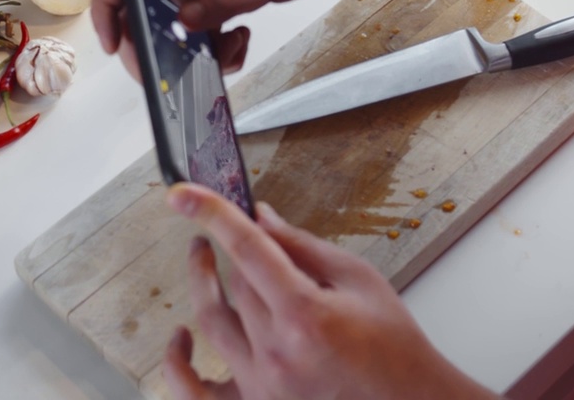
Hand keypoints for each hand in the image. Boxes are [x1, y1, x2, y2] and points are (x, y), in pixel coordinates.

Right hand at [91, 0, 336, 78]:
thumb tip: (186, 24)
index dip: (106, 5)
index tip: (112, 44)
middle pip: (137, 11)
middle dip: (147, 49)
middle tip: (177, 73)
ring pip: (169, 31)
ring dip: (188, 56)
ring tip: (229, 52)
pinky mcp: (213, 4)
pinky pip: (198, 36)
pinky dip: (213, 52)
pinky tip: (240, 41)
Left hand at [162, 183, 496, 399]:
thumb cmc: (395, 347)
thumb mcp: (359, 279)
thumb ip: (303, 246)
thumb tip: (260, 218)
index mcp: (305, 316)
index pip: (247, 249)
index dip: (212, 214)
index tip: (183, 194)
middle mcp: (277, 354)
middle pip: (234, 284)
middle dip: (228, 247)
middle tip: (224, 224)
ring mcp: (262, 387)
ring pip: (213, 322)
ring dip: (204, 285)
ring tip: (202, 259)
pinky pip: (197, 390)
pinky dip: (179, 364)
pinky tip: (180, 338)